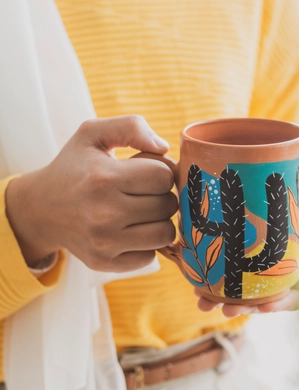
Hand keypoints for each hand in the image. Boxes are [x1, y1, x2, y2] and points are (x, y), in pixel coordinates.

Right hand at [6, 116, 177, 272]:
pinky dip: (146, 244)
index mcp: (104, 178)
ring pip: (165, 234)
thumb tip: (164, 147)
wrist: (39, 209)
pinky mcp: (104, 263)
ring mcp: (104, 242)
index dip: (162, 170)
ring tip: (139, 211)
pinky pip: (151, 257)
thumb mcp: (93, 133)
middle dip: (161, 195)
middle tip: (141, 192)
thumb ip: (131, 127)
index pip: (164, 176)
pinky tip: (129, 230)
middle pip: (168, 205)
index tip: (146, 171)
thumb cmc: (74, 167)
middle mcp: (104, 213)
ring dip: (158, 221)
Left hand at [196, 166, 298, 316]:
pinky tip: (195, 281)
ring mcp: (259, 257)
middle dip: (245, 307)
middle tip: (226, 309)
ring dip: (222, 299)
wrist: (288, 173)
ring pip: (240, 287)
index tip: (265, 307)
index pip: (294, 292)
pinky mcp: (240, 245)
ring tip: (203, 304)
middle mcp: (280, 265)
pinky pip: (225, 265)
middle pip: (263, 296)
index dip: (280, 304)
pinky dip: (210, 276)